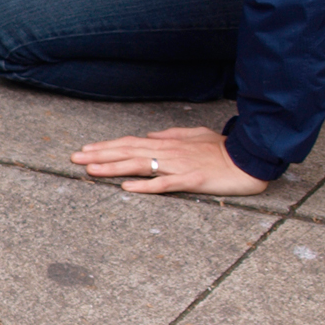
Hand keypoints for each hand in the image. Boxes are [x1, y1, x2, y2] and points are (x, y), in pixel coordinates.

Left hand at [71, 125, 268, 195]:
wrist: (251, 158)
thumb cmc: (224, 149)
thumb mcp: (196, 136)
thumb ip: (172, 135)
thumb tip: (150, 136)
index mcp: (168, 143)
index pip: (130, 143)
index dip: (106, 146)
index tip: (84, 149)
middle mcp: (169, 152)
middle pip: (128, 152)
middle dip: (99, 155)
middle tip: (74, 158)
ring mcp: (179, 165)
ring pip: (140, 165)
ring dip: (113, 168)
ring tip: (90, 170)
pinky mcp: (192, 179)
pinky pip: (165, 184)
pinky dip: (144, 186)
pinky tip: (126, 189)